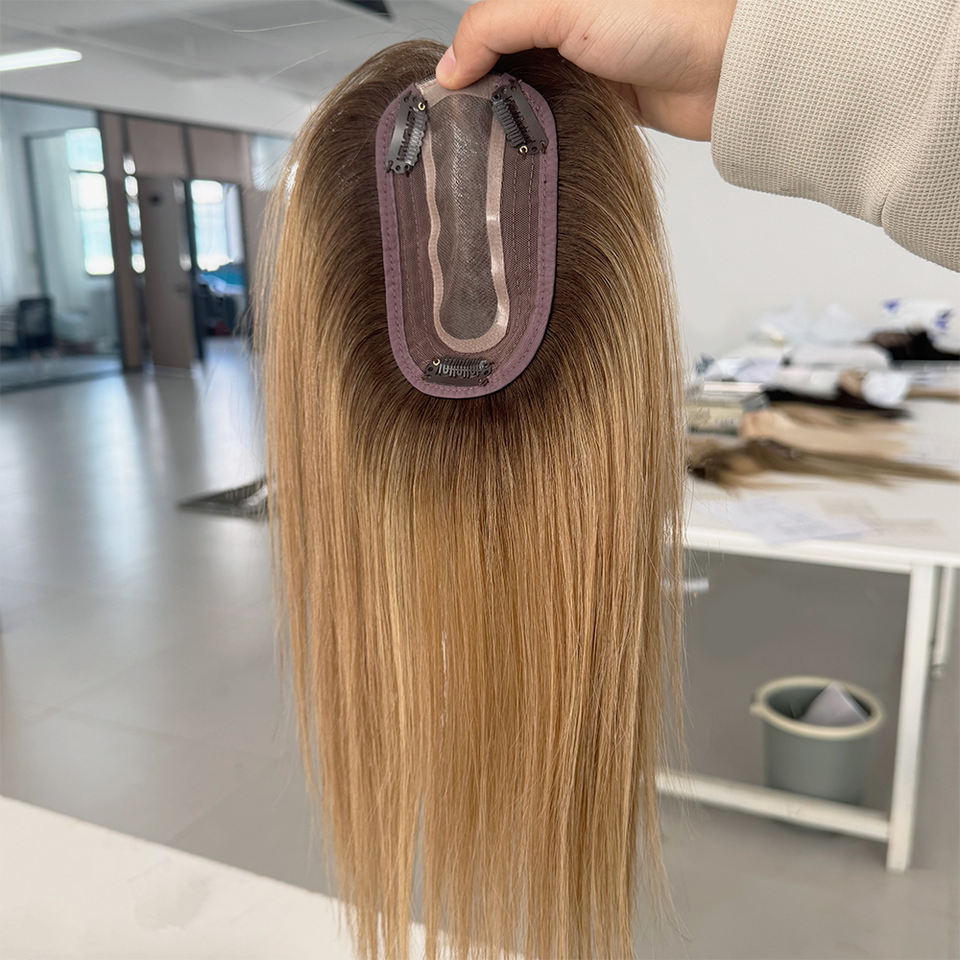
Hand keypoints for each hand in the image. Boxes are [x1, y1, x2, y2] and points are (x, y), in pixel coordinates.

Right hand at [436, 0, 736, 140]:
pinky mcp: (598, 104)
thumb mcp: (562, 6)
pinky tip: (532, 146)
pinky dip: (542, 137)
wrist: (726, 69)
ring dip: (513, 120)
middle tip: (472, 123)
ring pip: (526, 99)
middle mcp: (563, 24)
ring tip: (500, 139)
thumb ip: (496, 26)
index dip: (464, 55)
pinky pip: (555, 123)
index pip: (487, 24)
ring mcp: (581, 66)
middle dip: (486, 93)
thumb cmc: (666, 19)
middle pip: (502, 64)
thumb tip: (449, 65)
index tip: (448, 92)